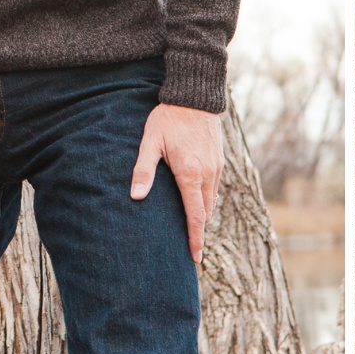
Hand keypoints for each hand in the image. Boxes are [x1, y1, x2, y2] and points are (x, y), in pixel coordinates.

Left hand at [130, 103, 224, 263]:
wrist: (195, 96)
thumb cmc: (169, 119)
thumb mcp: (150, 142)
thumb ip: (143, 170)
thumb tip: (136, 197)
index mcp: (191, 174)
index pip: (196, 215)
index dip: (195, 238)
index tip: (195, 257)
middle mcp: (207, 174)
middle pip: (206, 212)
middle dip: (199, 232)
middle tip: (191, 250)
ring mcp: (216, 167)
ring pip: (211, 200)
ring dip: (203, 215)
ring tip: (193, 230)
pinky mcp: (218, 160)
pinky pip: (214, 187)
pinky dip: (206, 199)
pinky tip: (197, 201)